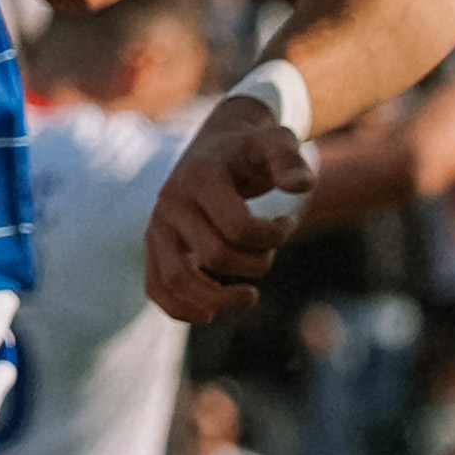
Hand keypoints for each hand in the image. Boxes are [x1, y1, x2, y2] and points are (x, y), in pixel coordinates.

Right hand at [144, 91, 315, 323]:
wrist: (219, 145)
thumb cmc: (254, 149)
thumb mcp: (277, 142)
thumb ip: (291, 160)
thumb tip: (300, 187)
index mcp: (200, 176)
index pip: (238, 228)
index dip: (273, 237)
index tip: (285, 224)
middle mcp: (171, 201)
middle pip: (215, 256)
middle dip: (256, 263)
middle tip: (270, 251)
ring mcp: (158, 225)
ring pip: (176, 281)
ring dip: (217, 300)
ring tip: (249, 297)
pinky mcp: (154, 245)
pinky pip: (157, 288)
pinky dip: (182, 309)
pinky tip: (212, 313)